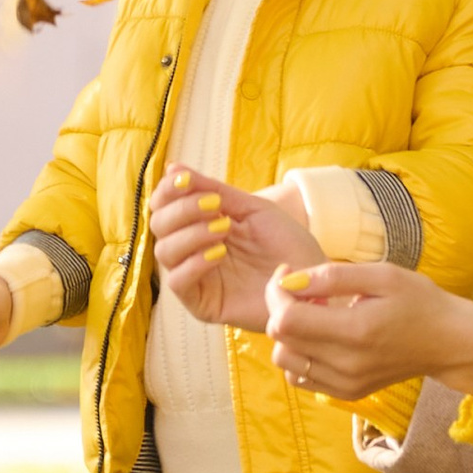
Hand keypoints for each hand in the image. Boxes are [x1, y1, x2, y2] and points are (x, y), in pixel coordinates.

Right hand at [147, 165, 322, 333]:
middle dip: (182, 210)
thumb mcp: (252, 209)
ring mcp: (197, 278)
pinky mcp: (203, 304)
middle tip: (214, 207)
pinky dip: (193, 263)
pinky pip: (178, 283)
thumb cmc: (288, 245)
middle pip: (159, 225)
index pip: (164, 206)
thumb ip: (213, 190)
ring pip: (164, 252)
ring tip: (223, 229)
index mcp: (200, 225)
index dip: (168, 190)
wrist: (313, 281)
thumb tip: (172, 167)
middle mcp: (192, 250)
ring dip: (190, 234)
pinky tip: (219, 254)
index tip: (184, 179)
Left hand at [266, 261, 472, 404]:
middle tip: (306, 290)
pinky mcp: (347, 393)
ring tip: (315, 313)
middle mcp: (346, 365)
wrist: (450, 343)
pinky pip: (300, 376)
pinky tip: (321, 336)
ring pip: (284, 360)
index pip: (285, 319)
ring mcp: (345, 384)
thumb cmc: (420, 302)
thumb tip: (290, 280)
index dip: (276, 292)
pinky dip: (299, 354)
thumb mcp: (382, 275)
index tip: (289, 273)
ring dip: (289, 333)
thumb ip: (333, 277)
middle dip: (280, 307)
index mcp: (355, 332)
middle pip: (280, 339)